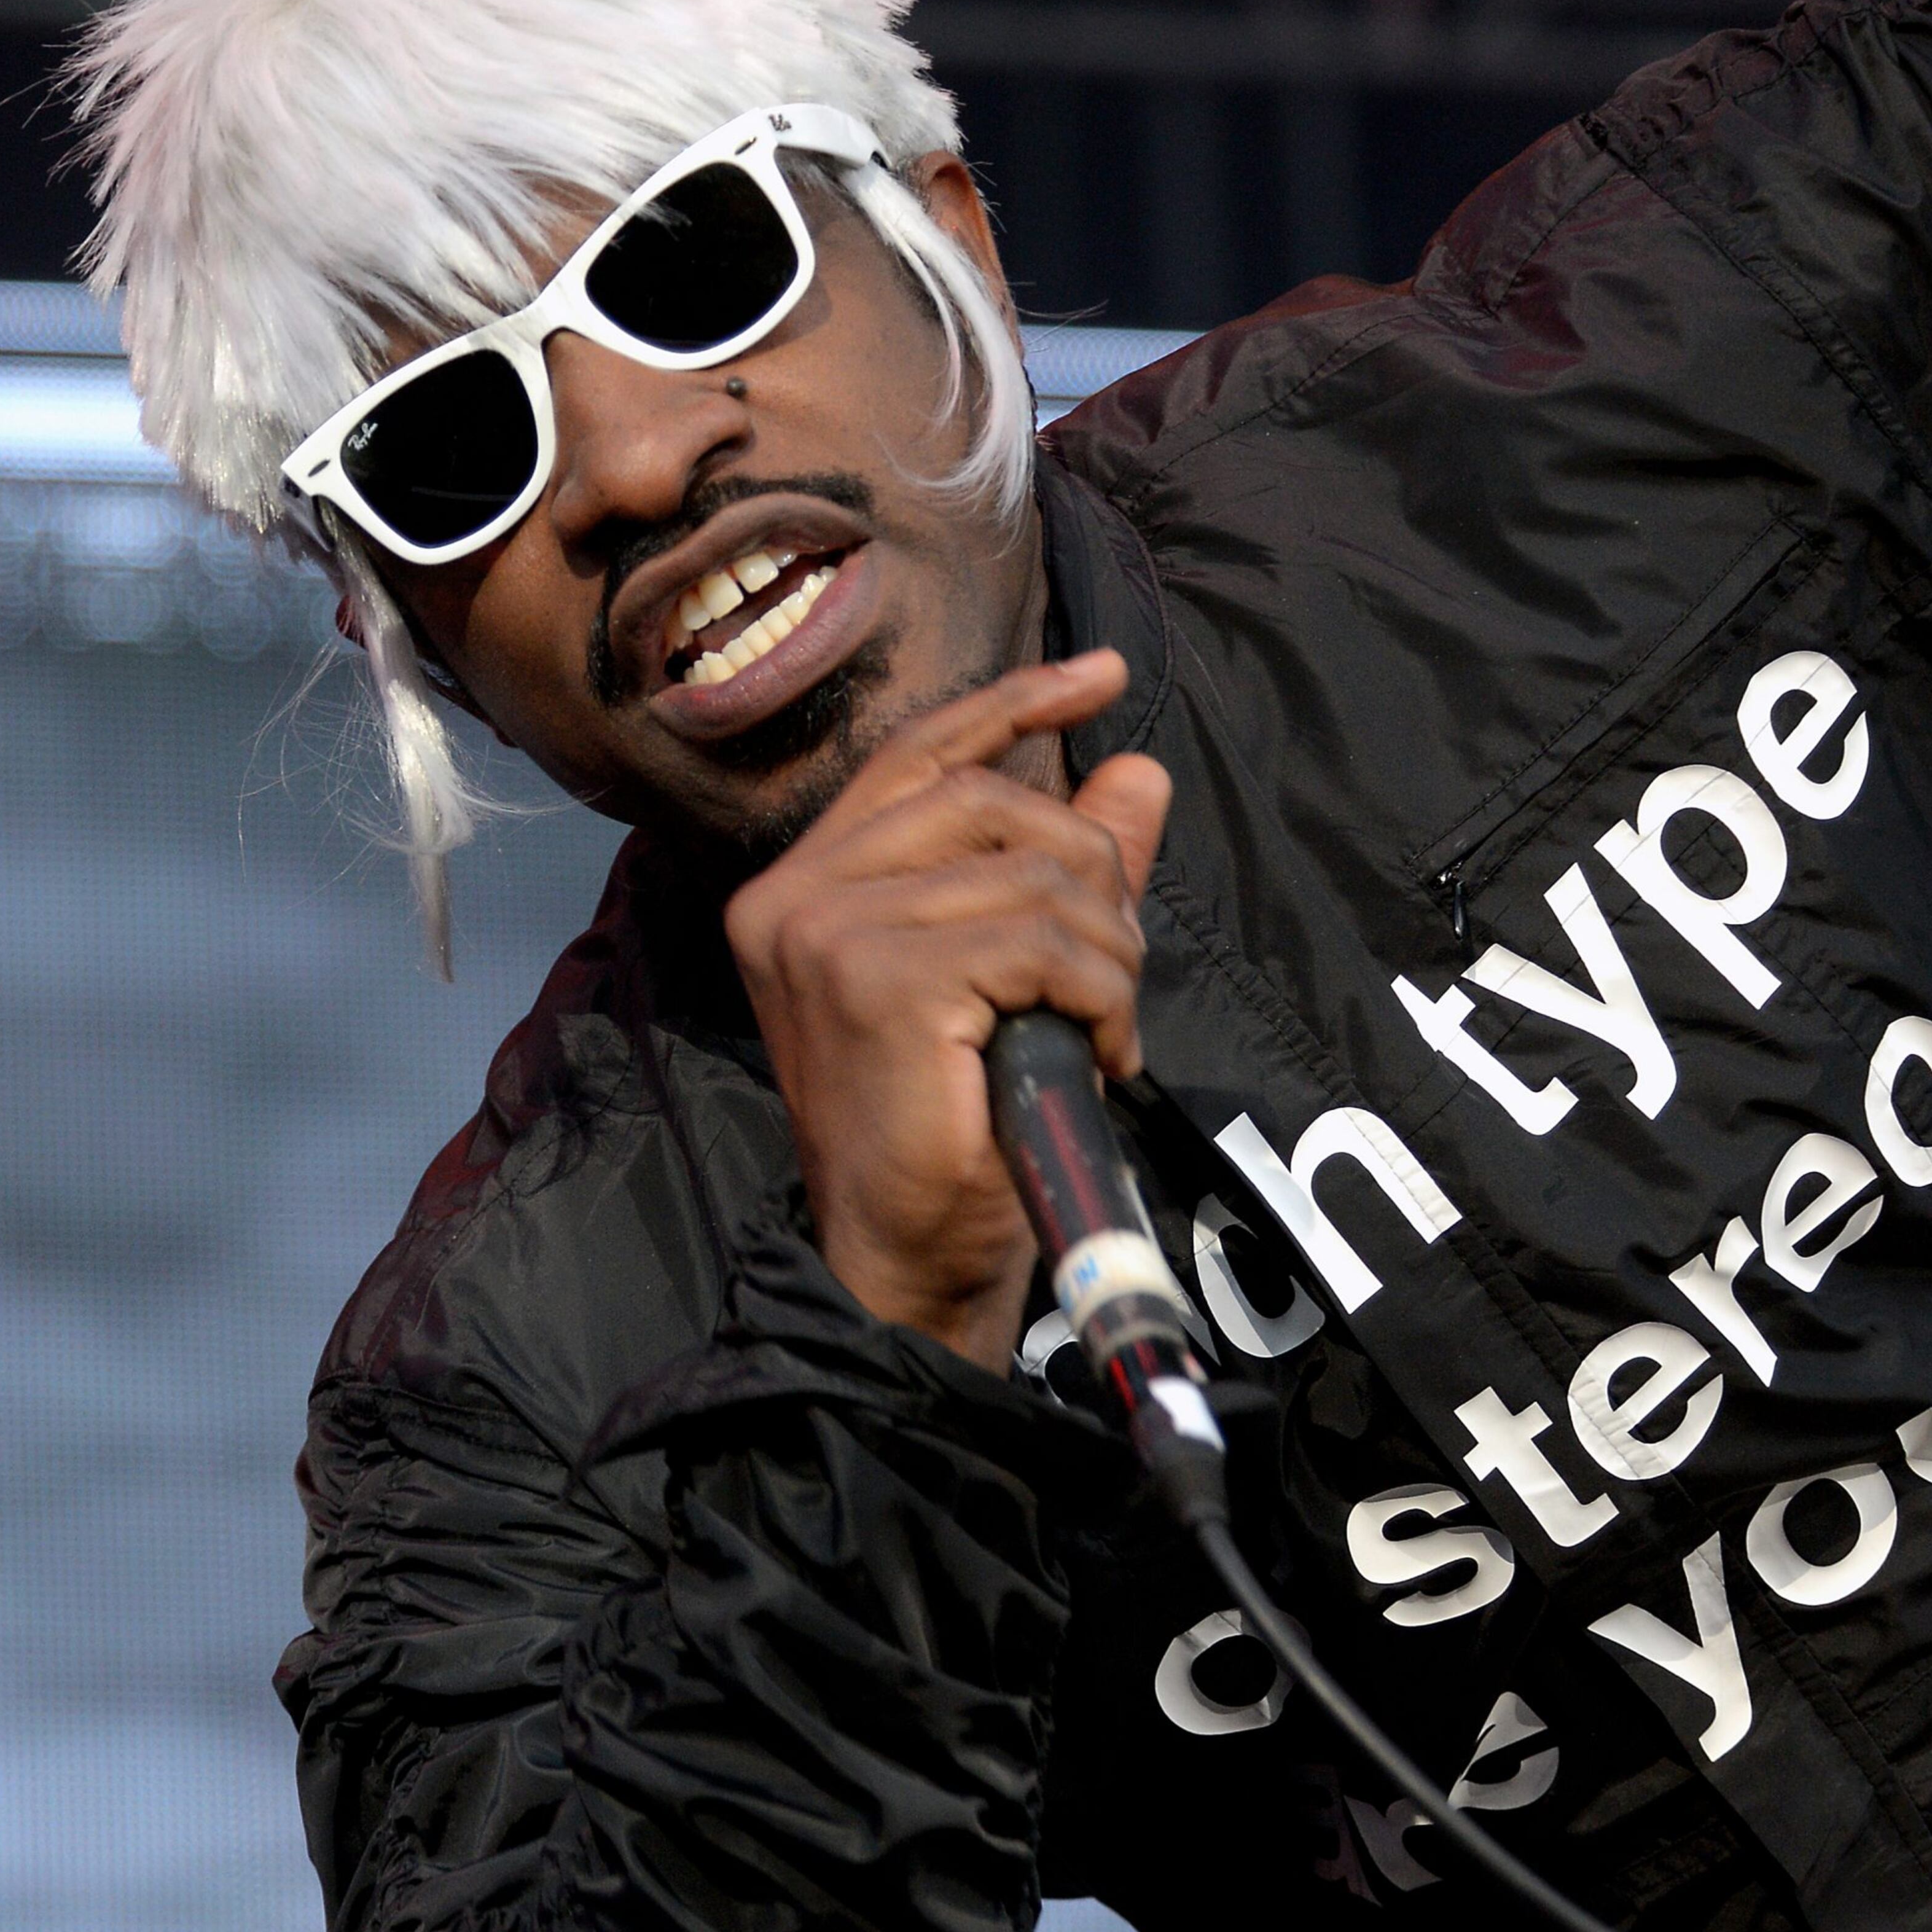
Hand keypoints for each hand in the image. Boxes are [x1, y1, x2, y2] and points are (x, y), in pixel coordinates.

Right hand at [725, 651, 1171, 1371]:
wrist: (910, 1255)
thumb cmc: (954, 1128)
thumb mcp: (1018, 976)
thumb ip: (1064, 870)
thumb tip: (1136, 770)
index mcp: (805, 885)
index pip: (921, 755)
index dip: (1015, 702)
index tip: (1100, 676)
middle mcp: (795, 895)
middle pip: (991, 800)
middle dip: (1089, 868)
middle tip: (1117, 965)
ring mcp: (827, 933)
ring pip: (1030, 873)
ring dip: (1105, 949)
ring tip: (1106, 1023)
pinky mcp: (880, 981)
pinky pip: (1040, 940)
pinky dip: (1099, 991)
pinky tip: (1097, 1048)